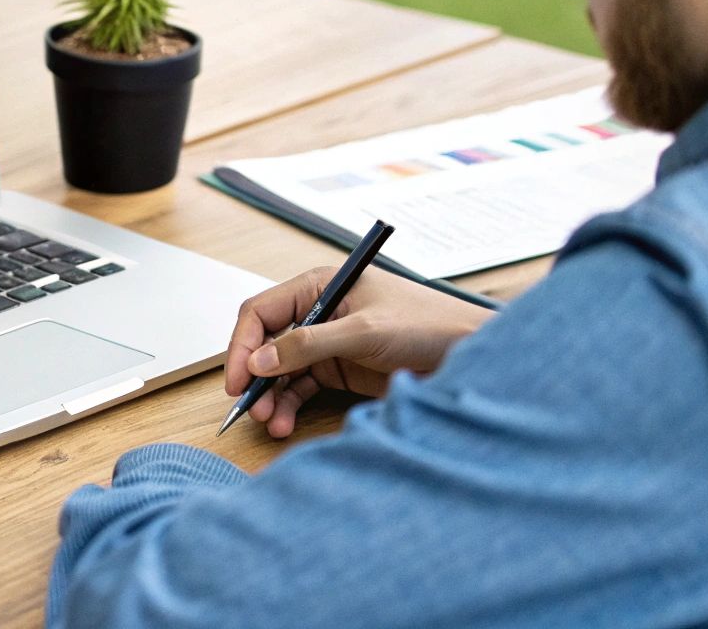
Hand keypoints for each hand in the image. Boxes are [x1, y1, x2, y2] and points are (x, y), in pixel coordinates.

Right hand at [224, 265, 493, 437]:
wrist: (470, 352)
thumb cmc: (428, 325)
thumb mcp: (364, 331)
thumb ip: (309, 344)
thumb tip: (260, 361)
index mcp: (318, 285)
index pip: (261, 312)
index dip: (242, 345)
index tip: (237, 379)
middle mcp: (317, 311)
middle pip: (265, 343)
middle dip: (254, 376)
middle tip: (249, 407)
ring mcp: (327, 343)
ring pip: (280, 370)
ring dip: (271, 396)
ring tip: (271, 422)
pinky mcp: (339, 369)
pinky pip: (301, 387)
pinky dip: (289, 405)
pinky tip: (286, 422)